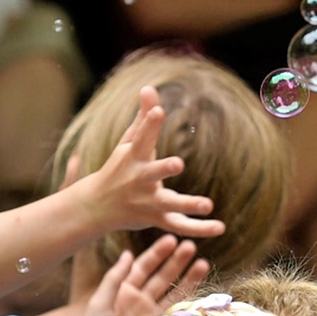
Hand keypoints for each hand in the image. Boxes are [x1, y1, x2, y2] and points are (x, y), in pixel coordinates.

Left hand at [73, 236, 208, 315]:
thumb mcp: (99, 303)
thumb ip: (114, 278)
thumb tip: (128, 253)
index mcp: (122, 291)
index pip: (142, 267)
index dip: (156, 254)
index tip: (170, 240)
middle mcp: (139, 300)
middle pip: (161, 276)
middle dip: (176, 261)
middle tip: (191, 246)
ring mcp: (151, 315)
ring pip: (172, 291)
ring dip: (187, 278)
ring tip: (202, 263)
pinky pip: (176, 311)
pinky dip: (188, 300)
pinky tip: (199, 288)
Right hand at [82, 86, 223, 239]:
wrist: (96, 207)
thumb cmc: (118, 168)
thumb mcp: (128, 143)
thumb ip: (144, 118)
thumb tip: (149, 87)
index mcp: (132, 157)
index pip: (141, 138)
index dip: (149, 124)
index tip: (157, 110)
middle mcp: (139, 180)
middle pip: (151, 174)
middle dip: (162, 168)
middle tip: (178, 164)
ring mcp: (147, 201)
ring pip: (169, 204)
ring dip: (188, 204)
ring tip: (208, 205)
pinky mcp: (156, 219)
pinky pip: (179, 225)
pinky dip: (199, 228)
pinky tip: (219, 227)